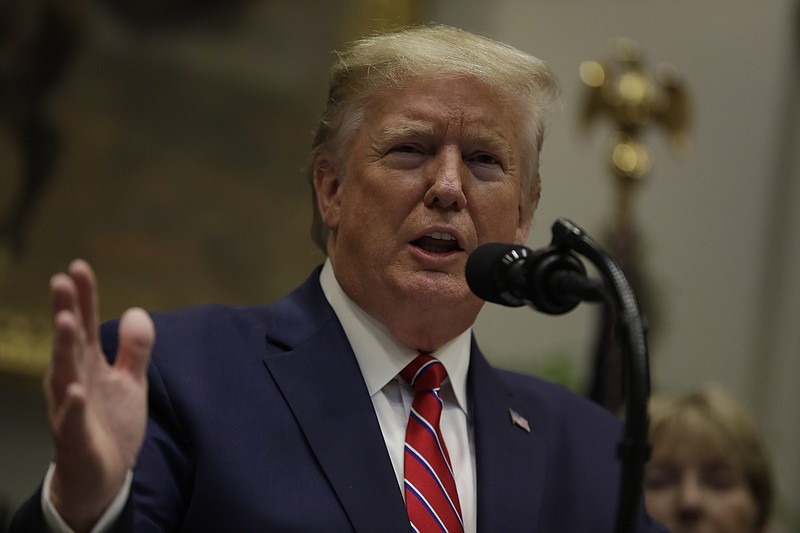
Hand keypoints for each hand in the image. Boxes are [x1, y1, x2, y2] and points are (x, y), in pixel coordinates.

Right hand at [44, 259, 153, 531]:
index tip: (79, 267)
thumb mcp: (130, 382)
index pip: (87, 325)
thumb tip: (137, 310)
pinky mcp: (75, 438)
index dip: (84, 297)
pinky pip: (71, 420)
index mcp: (89, 365)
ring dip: (64, 348)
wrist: (102, 476)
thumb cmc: (110, 423)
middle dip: (66, 311)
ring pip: (65, 375)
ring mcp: (71, 409)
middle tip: (61, 280)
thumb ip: (134, 348)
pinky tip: (75, 390)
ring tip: (67, 321)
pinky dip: (72, 406)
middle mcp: (75, 381)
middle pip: (70, 342)